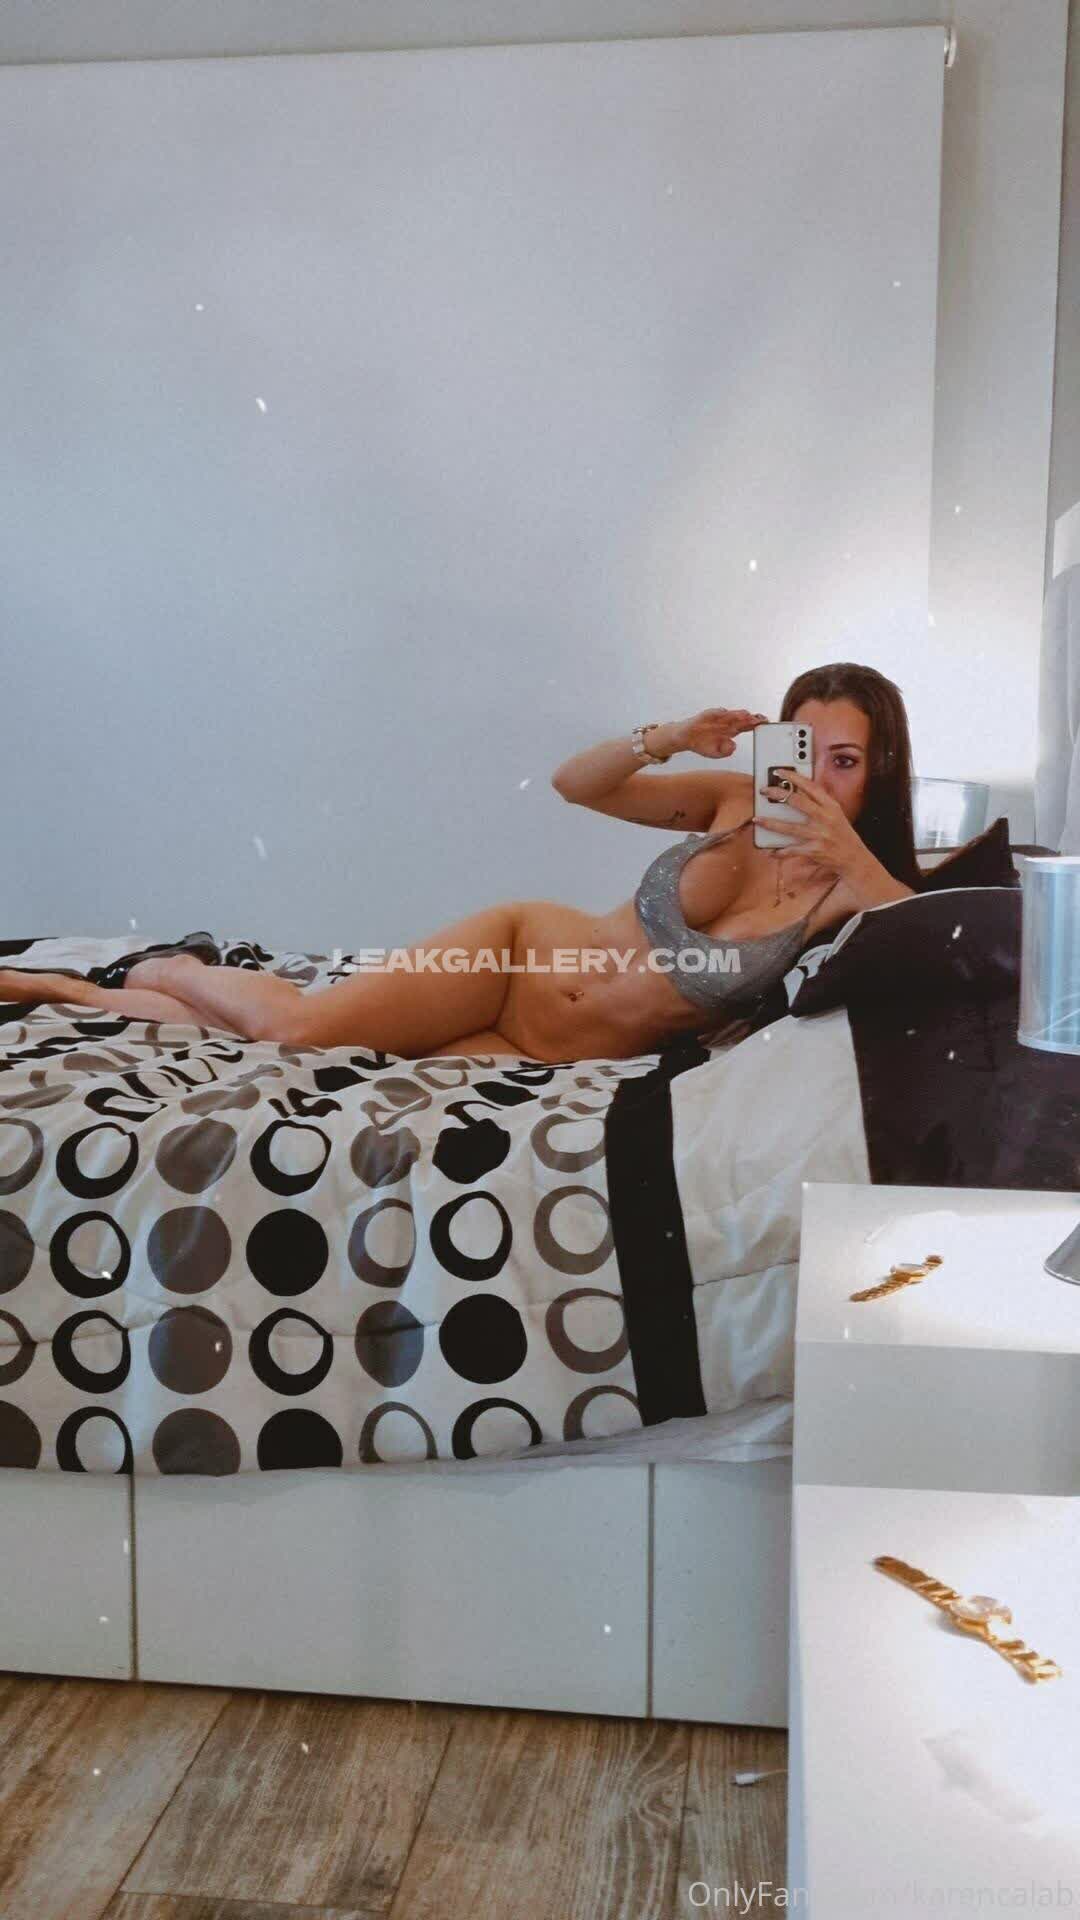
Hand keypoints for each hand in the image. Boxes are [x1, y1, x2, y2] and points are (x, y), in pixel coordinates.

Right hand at [675, 707, 769, 759]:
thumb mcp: (715, 753)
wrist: (685, 738)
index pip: (747, 726)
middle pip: (742, 719)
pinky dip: (720, 712)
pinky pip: (714, 713)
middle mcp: (726, 722)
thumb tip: (733, 746)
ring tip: (746, 715)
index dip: (756, 725)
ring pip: (730, 715)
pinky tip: (725, 712)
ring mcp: (717, 718)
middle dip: (752, 719)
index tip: (765, 724)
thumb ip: (725, 752)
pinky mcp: (706, 715)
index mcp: (731, 731)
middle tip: (762, 719)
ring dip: (738, 715)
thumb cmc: (702, 744)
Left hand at [752, 766, 866, 877]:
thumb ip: (820, 800)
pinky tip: (769, 851)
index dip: (794, 777)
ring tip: (757, 819)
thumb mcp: (836, 812)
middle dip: (778, 794)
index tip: (779, 771)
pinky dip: (779, 852)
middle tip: (763, 791)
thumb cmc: (842, 833)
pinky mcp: (814, 851)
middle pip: (797, 802)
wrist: (854, 857)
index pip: (811, 787)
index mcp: (831, 806)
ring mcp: (819, 835)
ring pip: (789, 827)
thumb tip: (802, 786)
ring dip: (770, 824)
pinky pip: (792, 850)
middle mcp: (825, 818)